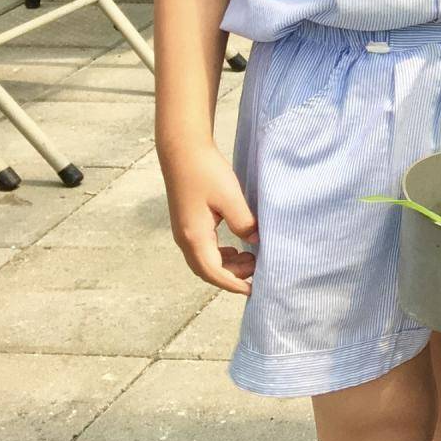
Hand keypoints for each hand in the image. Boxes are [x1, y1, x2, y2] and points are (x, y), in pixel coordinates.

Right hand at [163, 143, 256, 294]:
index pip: (213, 272)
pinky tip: (235, 247)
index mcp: (194, 236)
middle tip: (257, 271)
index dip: (233, 283)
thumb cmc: (206, 171)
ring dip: (225, 266)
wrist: (183, 151)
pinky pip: (202, 249)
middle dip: (231, 277)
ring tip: (250, 260)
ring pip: (203, 260)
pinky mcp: (186, 222)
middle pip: (206, 270)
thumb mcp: (231, 198)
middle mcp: (184, 238)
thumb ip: (244, 222)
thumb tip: (255, 242)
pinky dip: (219, 255)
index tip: (253, 289)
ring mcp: (183, 231)